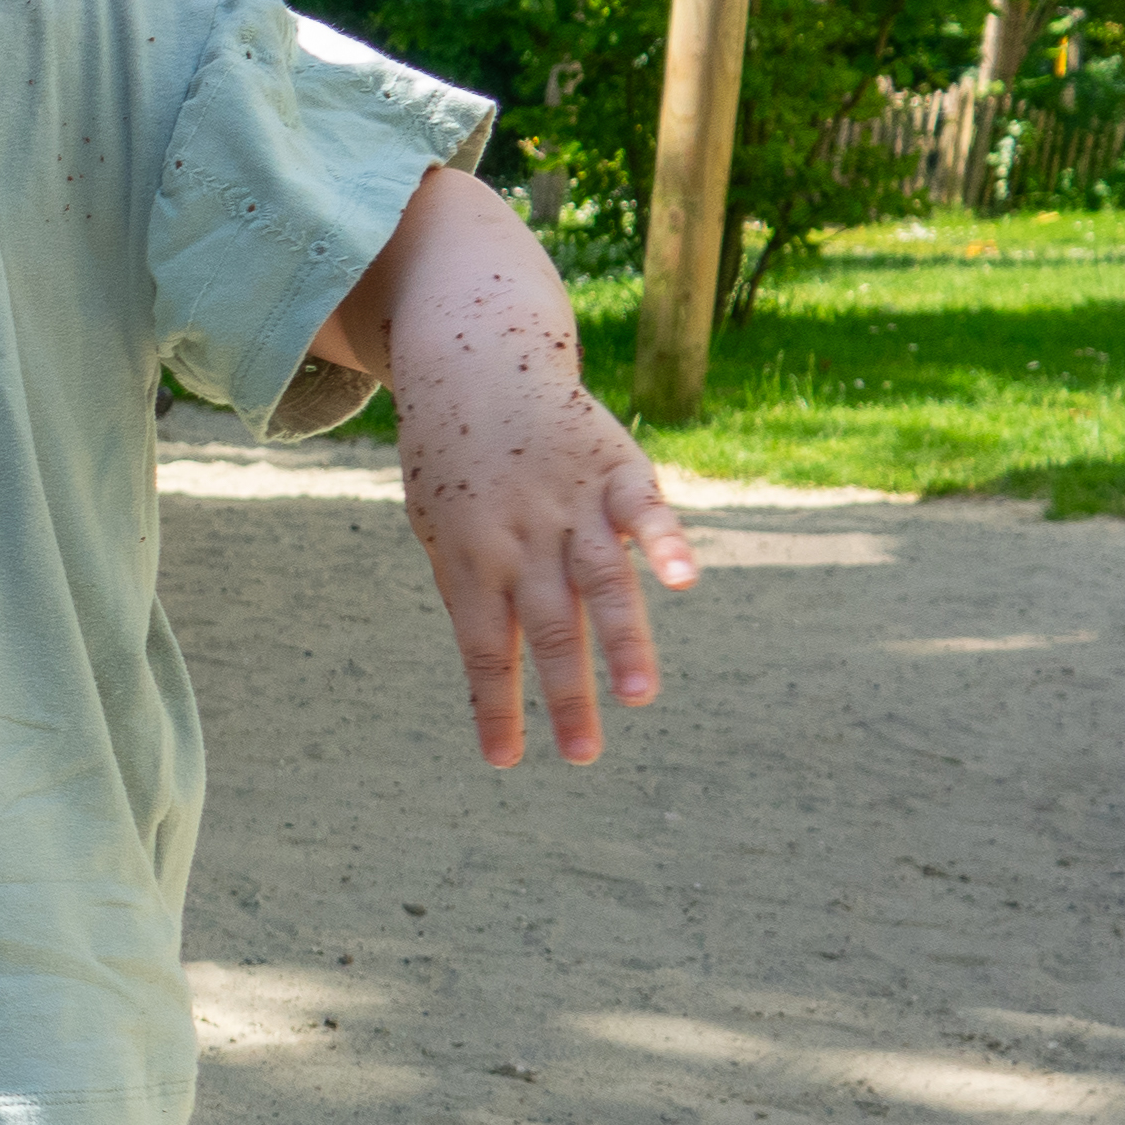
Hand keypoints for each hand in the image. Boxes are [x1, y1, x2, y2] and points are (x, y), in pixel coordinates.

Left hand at [398, 373, 696, 764]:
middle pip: (548, 626)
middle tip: (584, 755)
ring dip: (622, 640)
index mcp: (471, 559)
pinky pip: (645, 509)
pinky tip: (683, 580)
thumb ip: (474, 589)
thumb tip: (498, 665)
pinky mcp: (616, 468)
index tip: (506, 761)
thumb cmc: (456, 463)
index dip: (494, 705)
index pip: (484, 648)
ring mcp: (570, 501)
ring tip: (639, 697)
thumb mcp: (441, 528)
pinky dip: (664, 542)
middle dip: (566, 694)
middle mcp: (521, 536)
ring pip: (600, 580)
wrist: (474, 362)